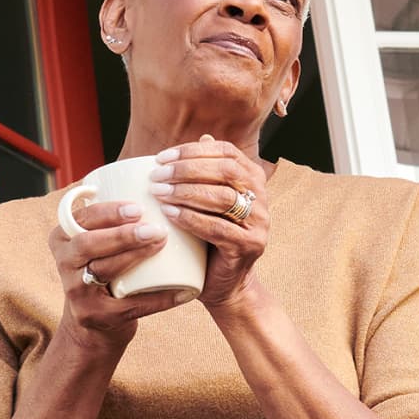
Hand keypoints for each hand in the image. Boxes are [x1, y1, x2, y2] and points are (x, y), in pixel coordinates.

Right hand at [49, 201, 194, 352]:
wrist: (96, 323)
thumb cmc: (106, 268)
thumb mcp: (97, 241)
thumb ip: (112, 215)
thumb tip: (160, 176)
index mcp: (63, 239)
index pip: (81, 219)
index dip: (107, 211)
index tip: (138, 206)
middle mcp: (64, 263)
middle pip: (88, 243)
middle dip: (121, 234)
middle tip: (154, 228)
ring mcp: (78, 292)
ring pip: (105, 270)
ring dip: (135, 256)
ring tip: (162, 244)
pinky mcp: (96, 316)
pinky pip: (130, 306)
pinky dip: (158, 299)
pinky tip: (182, 292)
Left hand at [151, 136, 271, 309]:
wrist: (224, 283)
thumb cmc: (209, 238)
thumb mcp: (207, 201)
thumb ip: (207, 172)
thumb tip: (203, 136)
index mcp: (253, 179)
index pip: (226, 152)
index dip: (193, 150)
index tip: (162, 157)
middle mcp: (261, 197)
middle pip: (226, 171)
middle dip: (187, 170)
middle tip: (157, 176)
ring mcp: (259, 222)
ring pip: (222, 198)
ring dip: (186, 192)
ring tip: (159, 193)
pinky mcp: (250, 245)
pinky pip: (219, 228)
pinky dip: (192, 219)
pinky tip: (170, 215)